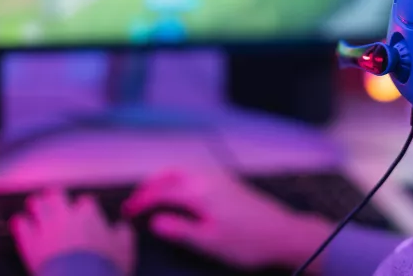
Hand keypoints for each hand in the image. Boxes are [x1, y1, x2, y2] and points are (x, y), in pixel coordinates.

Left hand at [10, 189, 134, 274]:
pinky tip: (22, 223)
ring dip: (37, 204)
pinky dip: (21, 222)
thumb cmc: (104, 267)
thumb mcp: (125, 250)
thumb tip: (121, 227)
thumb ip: (123, 233)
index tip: (85, 213)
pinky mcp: (30, 242)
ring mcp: (46, 227)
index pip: (85, 201)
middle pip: (56, 194)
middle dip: (55, 196)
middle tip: (55, 199)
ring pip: (36, 204)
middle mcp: (65, 216)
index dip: (84, 207)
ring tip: (36, 206)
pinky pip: (20, 224)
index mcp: (89, 215)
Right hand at [123, 168, 332, 271]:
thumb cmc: (248, 242)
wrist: (284, 234)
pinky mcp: (230, 181)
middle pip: (170, 175)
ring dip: (164, 179)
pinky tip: (181, 191)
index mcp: (200, 192)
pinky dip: (179, 177)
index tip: (128, 212)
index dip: (141, 201)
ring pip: (183, 170)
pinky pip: (196, 172)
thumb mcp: (210, 242)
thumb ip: (180, 230)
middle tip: (134, 202)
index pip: (161, 192)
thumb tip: (154, 221)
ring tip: (152, 195)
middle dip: (149, 186)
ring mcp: (221, 177)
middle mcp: (209, 178)